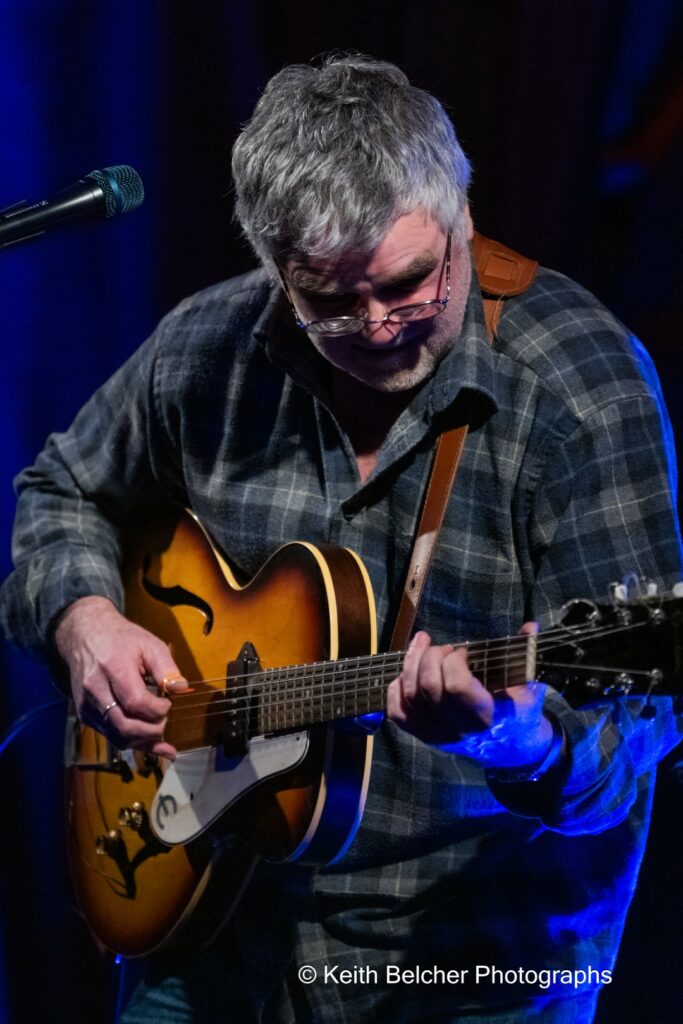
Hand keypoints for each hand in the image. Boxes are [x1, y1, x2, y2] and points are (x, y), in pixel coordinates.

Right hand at [54, 596, 187, 757]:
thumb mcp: (149, 644)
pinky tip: (148, 740)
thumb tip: (182, 689)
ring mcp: (87, 705)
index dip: (158, 710)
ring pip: (116, 737)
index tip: (168, 703)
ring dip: (142, 741)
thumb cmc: (121, 639)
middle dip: (152, 731)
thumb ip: (166, 668)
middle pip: (125, 726)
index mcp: (113, 668)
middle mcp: (95, 690)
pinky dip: (130, 740)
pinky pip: (109, 735)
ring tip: (160, 735)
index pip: (136, 702)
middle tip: (165, 719)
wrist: (85, 637)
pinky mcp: (85, 714)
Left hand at [386, 626, 553, 769]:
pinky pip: (398, 712)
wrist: (510, 747)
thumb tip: (530, 627)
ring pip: (409, 695)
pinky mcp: (424, 736)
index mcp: (486, 716)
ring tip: (422, 644)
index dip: (454, 661)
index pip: (456, 686)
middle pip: (428, 687)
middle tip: (443, 647)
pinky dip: (396, 688)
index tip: (464, 651)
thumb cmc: (518, 711)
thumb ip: (525, 655)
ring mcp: (437, 735)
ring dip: (411, 663)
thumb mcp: (529, 686)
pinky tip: (407, 670)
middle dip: (430, 656)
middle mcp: (458, 728)